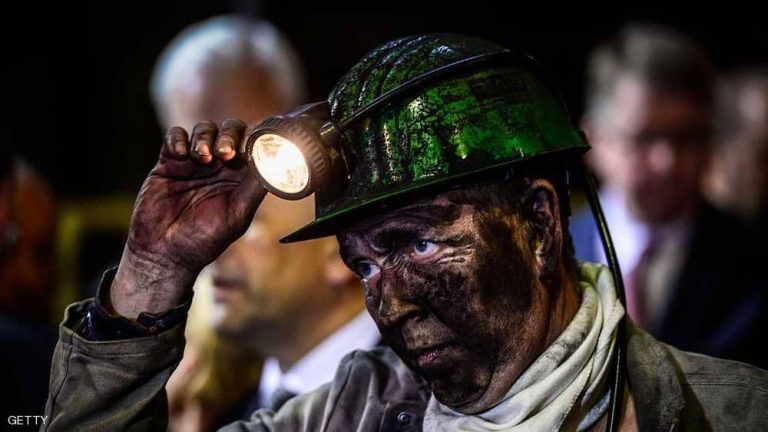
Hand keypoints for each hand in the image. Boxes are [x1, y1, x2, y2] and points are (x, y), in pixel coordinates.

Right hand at [110, 119, 266, 317]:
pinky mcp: (168, 162)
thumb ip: (254, 189)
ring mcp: (193, 162)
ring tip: (201, 157)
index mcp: (240, 177)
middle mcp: (219, 166)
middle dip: (229, 135)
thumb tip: (275, 165)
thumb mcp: (237, 215)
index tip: (252, 145)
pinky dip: (178, 139)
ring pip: (203, 130)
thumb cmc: (204, 240)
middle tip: (225, 153)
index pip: (252, 145)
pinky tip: (180, 154)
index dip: (254, 139)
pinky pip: (174, 137)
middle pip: (229, 131)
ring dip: (204, 137)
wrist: (164, 253)